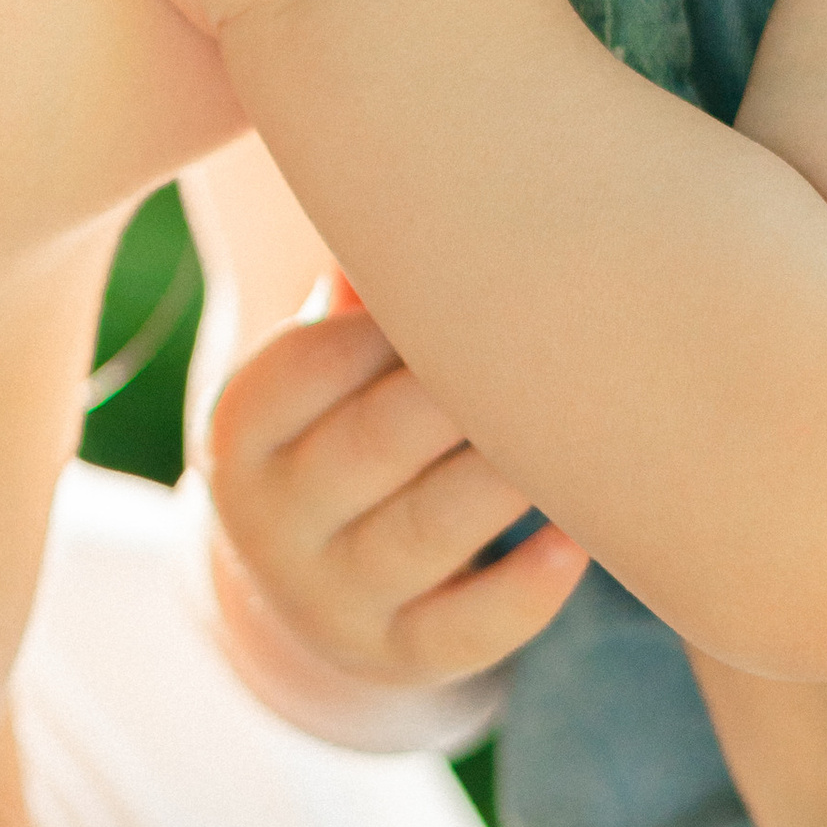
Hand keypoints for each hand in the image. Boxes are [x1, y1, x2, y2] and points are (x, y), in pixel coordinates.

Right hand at [209, 285, 586, 690]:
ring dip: (506, 475)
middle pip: (372, 445)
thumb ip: (364, 293)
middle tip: (559, 332)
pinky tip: (579, 542)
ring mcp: (327, 600)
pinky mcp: (394, 658)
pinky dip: (524, 589)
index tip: (483, 272)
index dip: (391, 323)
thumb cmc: (344, 419)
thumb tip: (439, 168)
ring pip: (425, 534)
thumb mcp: (322, 365)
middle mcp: (265, 521)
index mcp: (237, 427)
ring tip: (589, 422)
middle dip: (461, 391)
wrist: (307, 581)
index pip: (304, 364)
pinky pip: (461, 634)